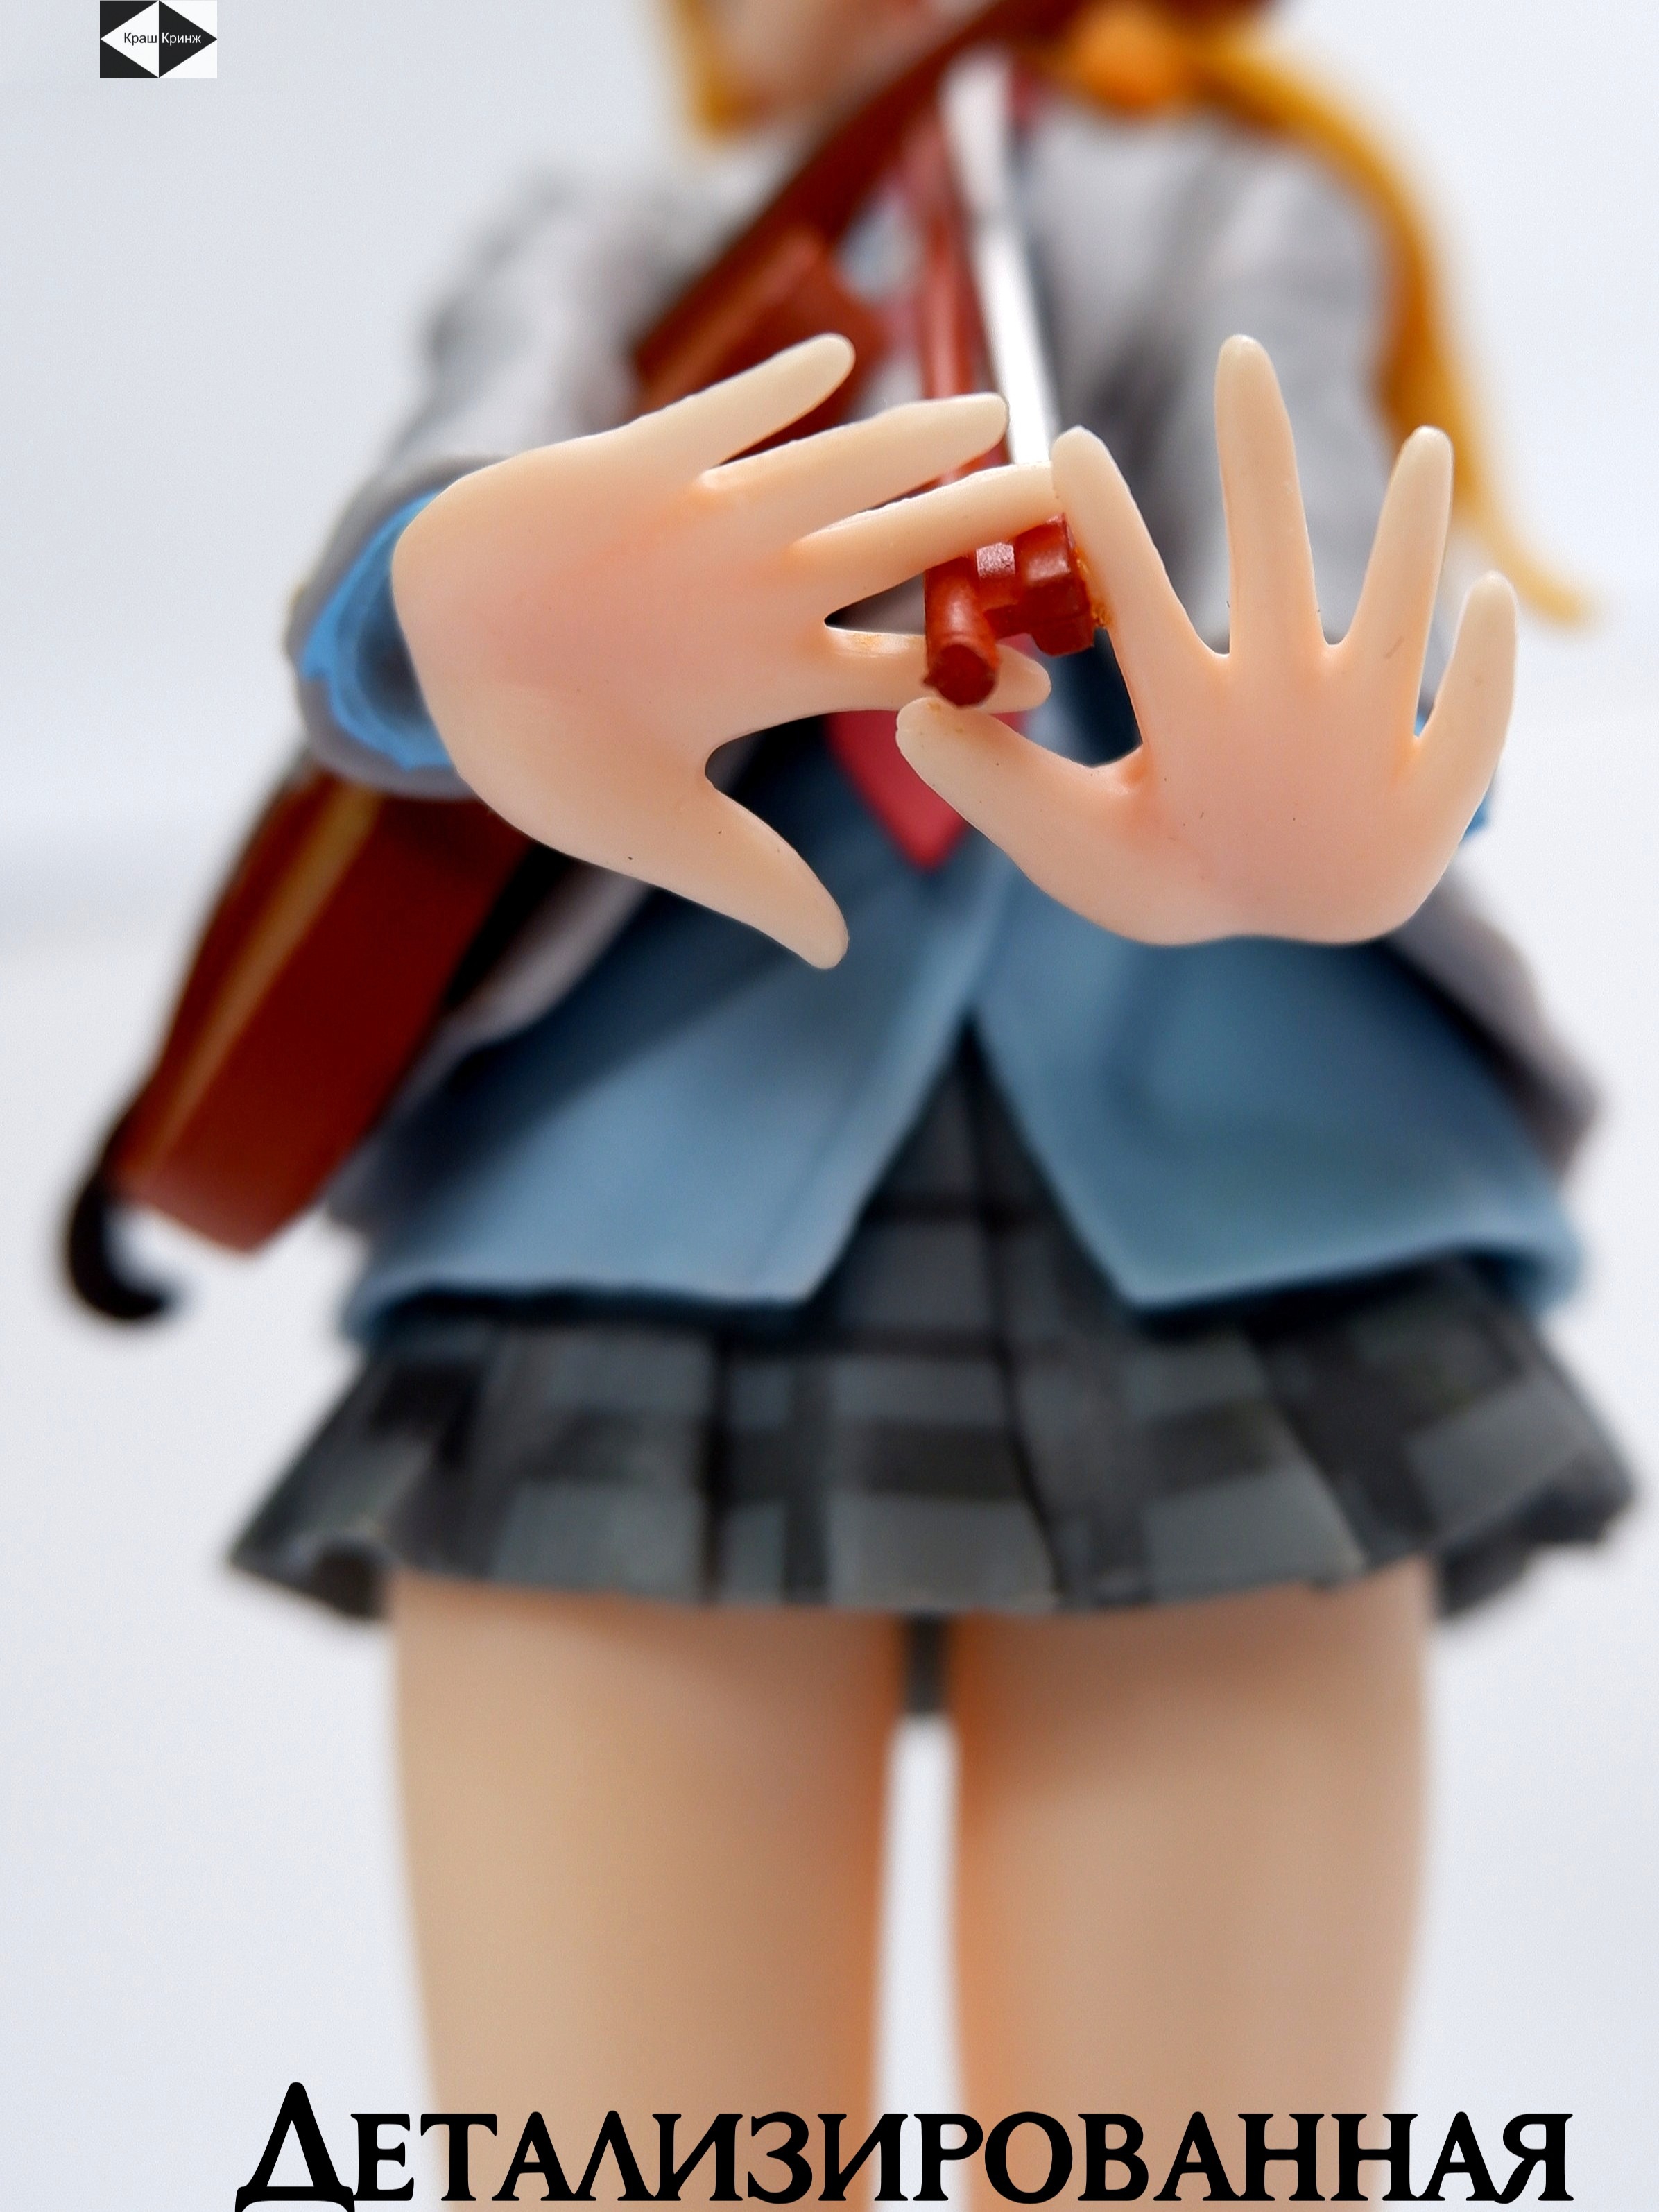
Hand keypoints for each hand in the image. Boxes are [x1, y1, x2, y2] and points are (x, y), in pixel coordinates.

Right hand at [391, 335, 1057, 966]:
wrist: (430, 655)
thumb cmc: (538, 746)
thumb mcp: (650, 830)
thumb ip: (748, 877)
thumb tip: (837, 953)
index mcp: (768, 674)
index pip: (896, 667)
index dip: (973, 669)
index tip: (1057, 674)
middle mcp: (755, 591)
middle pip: (892, 555)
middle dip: (976, 534)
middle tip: (1072, 510)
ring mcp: (702, 523)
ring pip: (827, 476)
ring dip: (905, 447)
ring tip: (991, 415)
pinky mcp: (632, 470)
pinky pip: (708, 427)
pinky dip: (762, 400)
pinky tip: (835, 363)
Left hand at [895, 336, 1516, 945]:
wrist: (1292, 922)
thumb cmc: (1183, 879)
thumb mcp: (1076, 849)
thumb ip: (998, 789)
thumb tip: (907, 717)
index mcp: (1189, 709)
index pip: (1140, 607)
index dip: (1108, 533)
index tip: (1067, 448)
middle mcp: (1278, 696)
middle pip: (1272, 566)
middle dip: (1258, 467)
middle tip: (1236, 351)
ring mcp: (1362, 732)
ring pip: (1393, 619)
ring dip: (1410, 539)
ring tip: (1428, 447)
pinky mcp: (1432, 789)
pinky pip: (1471, 724)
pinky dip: (1487, 669)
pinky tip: (1495, 598)